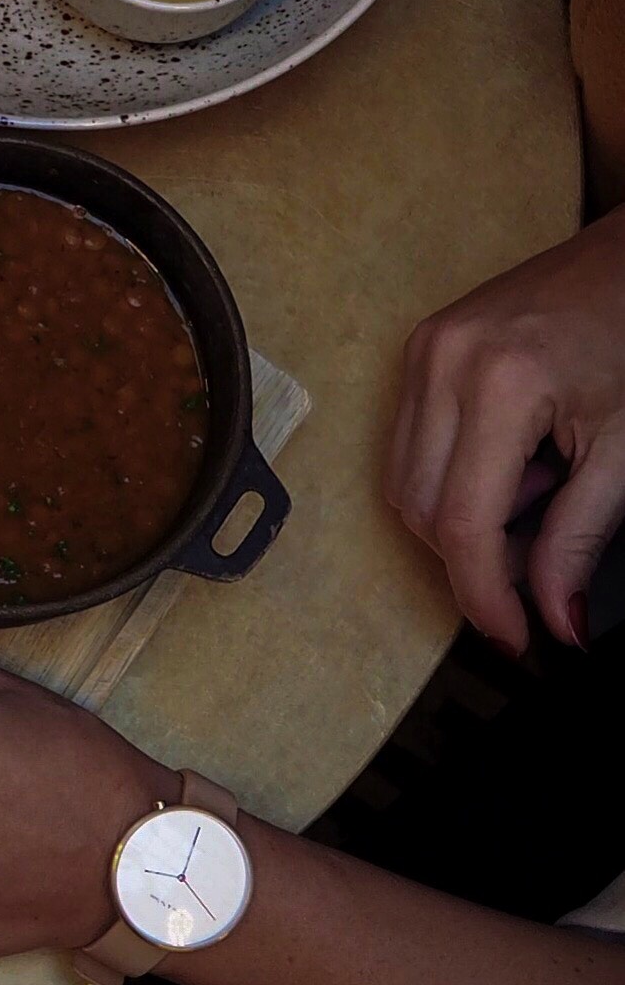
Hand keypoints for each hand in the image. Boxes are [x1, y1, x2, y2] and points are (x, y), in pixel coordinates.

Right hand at [385, 207, 624, 652]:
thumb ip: (582, 537)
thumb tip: (555, 616)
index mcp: (499, 382)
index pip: (462, 520)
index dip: (483, 593)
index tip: (516, 635)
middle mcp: (441, 363)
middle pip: (418, 508)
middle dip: (472, 558)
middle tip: (537, 567)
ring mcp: (421, 352)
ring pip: (402, 481)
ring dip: (458, 517)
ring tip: (533, 496)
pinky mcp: (418, 348)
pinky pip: (407, 442)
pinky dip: (450, 476)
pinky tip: (508, 464)